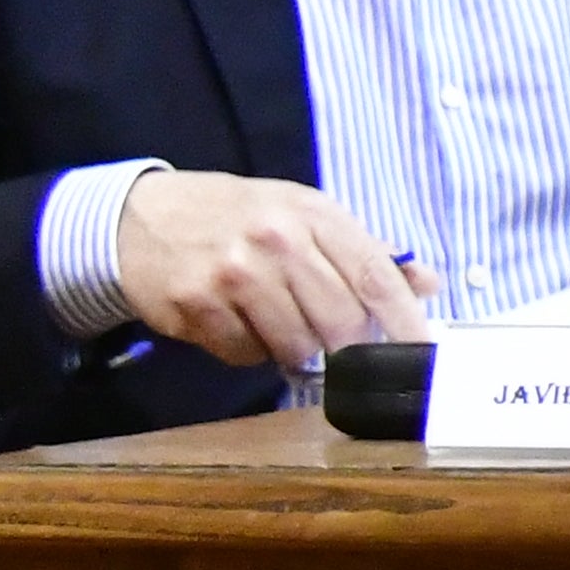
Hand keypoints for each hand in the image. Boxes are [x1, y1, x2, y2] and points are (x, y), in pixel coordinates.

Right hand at [117, 171, 438, 372]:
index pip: (377, 278)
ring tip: (275, 320)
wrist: (142, 216)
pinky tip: (235, 320)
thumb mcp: (305, 215)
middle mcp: (275, 240)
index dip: (407, 324)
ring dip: (295, 349)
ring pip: (297, 346)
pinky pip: (246, 354)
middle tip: (336, 344)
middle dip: (348, 346)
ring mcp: (233, 273)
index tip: (426, 354)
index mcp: (314, 214)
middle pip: (342, 322)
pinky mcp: (195, 303)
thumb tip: (428, 285)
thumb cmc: (238, 218)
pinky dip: (248, 349)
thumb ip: (366, 252)